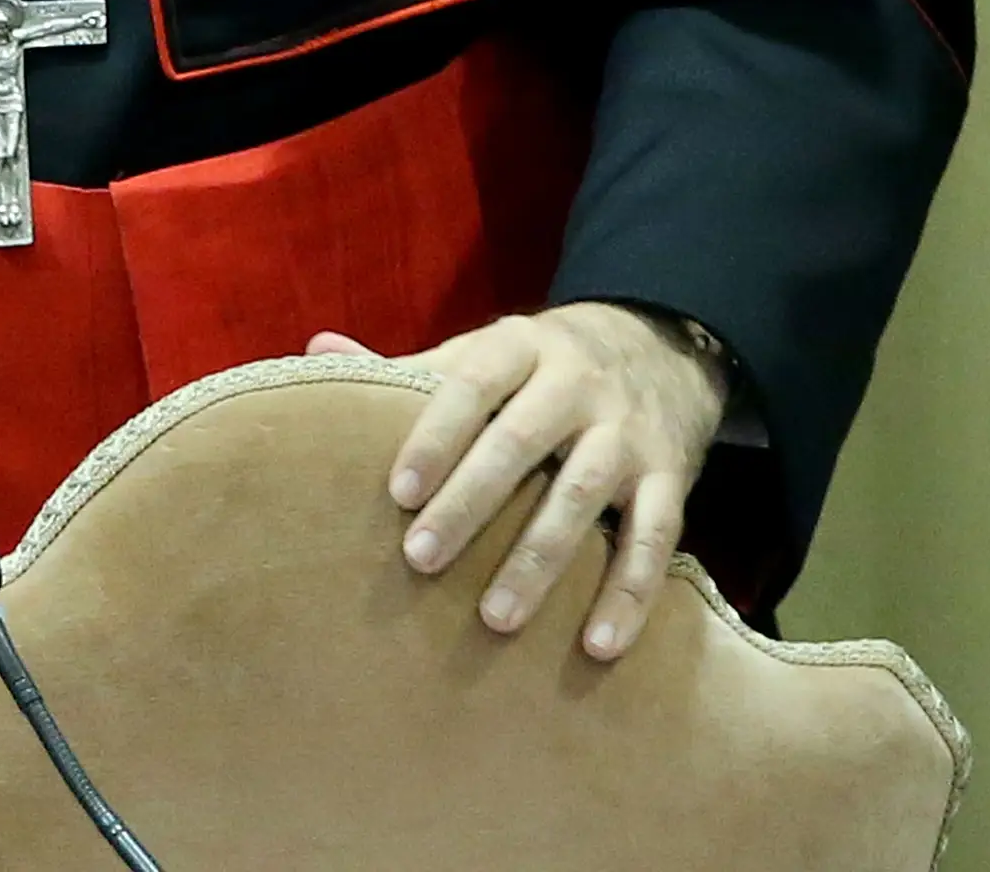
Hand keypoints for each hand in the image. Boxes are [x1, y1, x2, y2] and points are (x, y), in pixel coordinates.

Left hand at [312, 303, 727, 661]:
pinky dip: (629, 594)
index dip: (433, 436)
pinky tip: (598, 645)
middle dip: (470, 505)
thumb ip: (408, 367)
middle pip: (521, 442)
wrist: (662, 347)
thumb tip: (316, 350)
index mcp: (520, 345)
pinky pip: (654, 539)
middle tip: (420, 560)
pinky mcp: (673, 477)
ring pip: (584, 495)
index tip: (396, 492)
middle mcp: (579, 382)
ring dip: (540, 561)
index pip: (471, 385)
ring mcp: (629, 432)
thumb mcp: (485, 352)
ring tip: (495, 617)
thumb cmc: (539, 366)